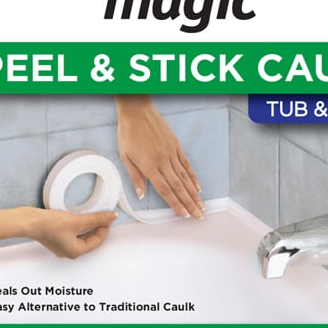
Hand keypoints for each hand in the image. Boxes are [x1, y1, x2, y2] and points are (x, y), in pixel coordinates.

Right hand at [0, 207, 117, 258]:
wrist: (29, 221)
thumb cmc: (49, 225)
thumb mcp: (77, 221)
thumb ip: (96, 219)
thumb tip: (111, 217)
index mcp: (75, 252)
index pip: (97, 241)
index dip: (105, 228)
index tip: (108, 217)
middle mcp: (69, 251)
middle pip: (90, 240)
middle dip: (97, 227)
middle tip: (103, 215)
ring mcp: (62, 245)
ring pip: (82, 236)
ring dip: (88, 226)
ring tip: (92, 215)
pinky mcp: (56, 237)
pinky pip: (73, 233)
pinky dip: (79, 226)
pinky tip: (80, 217)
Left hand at [115, 95, 203, 218]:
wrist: (138, 112)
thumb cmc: (129, 133)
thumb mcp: (125, 157)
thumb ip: (135, 177)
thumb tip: (141, 194)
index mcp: (149, 166)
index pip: (165, 190)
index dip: (175, 203)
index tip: (184, 214)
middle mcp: (163, 162)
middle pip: (179, 187)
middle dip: (189, 203)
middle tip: (199, 216)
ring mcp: (172, 153)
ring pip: (185, 177)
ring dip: (194, 194)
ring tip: (202, 206)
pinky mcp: (176, 146)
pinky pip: (187, 164)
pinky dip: (193, 177)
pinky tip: (198, 187)